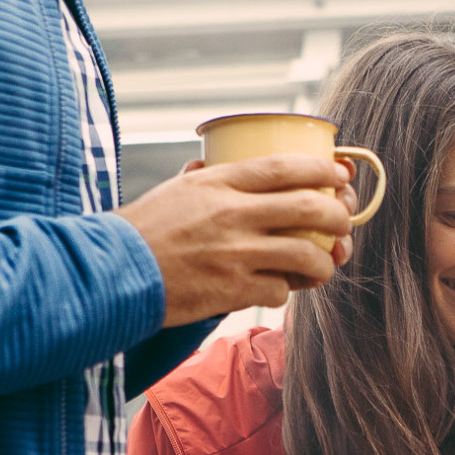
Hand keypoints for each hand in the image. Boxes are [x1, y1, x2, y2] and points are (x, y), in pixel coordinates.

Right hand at [115, 155, 355, 325]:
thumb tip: (212, 164)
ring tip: (324, 265)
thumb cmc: (141, 231)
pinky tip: (281, 287)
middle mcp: (232, 213)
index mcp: (219, 182)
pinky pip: (281, 290)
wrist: (112, 273)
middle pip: (310, 207)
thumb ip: (204, 178)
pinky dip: (287, 290)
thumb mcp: (173, 190)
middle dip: (339, 216)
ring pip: (306, 254)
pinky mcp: (232, 290)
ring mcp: (235, 253)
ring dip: (325, 262)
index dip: (323, 171)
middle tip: (343, 223)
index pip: (286, 167)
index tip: (340, 176)